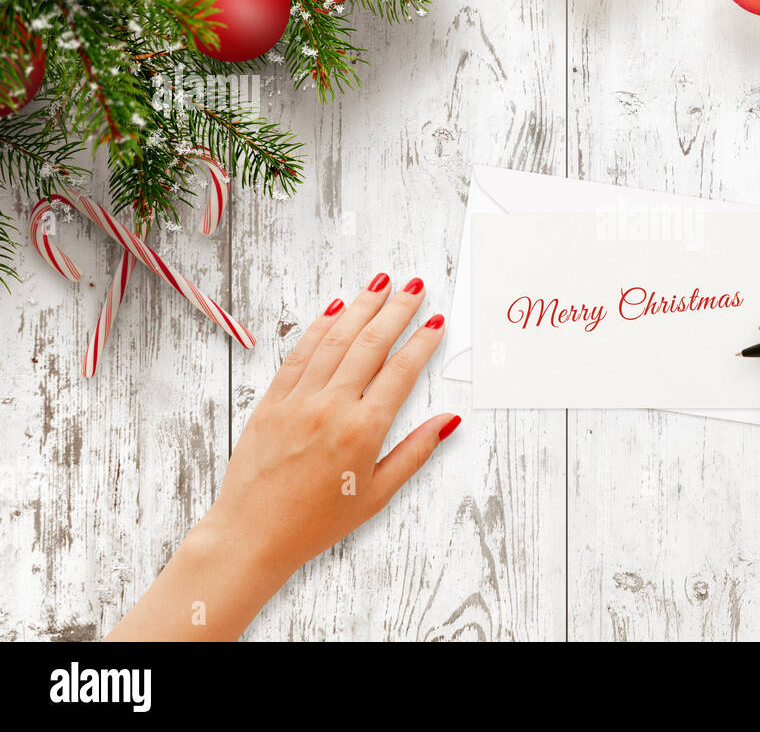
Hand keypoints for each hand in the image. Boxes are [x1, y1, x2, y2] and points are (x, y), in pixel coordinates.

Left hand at [108, 272, 456, 639]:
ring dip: (361, 308)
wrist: (252, 534)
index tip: (435, 323)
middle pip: (371, 344)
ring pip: (335, 340)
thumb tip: (448, 421)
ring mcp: (298, 400)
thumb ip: (415, 452)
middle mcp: (330, 408)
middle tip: (414, 287)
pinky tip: (335, 309)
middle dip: (396, 311)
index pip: (401, 372)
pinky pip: (299, 354)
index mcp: (362, 431)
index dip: (421, 342)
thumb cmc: (315, 523)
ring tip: (380, 285)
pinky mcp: (271, 401)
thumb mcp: (377, 494)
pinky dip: (319, 328)